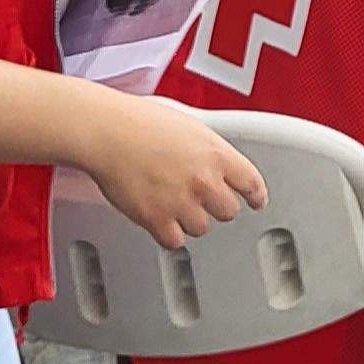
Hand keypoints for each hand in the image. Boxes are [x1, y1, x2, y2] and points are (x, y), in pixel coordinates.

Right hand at [69, 90, 270, 248]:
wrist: (107, 132)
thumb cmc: (139, 122)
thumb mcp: (189, 125)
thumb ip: (208, 149)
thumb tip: (216, 163)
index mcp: (216, 153)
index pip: (251, 183)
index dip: (256, 195)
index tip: (256, 201)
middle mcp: (204, 180)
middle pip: (228, 211)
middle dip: (215, 206)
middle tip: (199, 198)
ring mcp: (181, 202)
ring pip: (201, 228)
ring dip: (189, 219)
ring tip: (171, 201)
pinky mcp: (157, 219)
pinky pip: (174, 241)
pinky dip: (167, 233)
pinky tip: (160, 219)